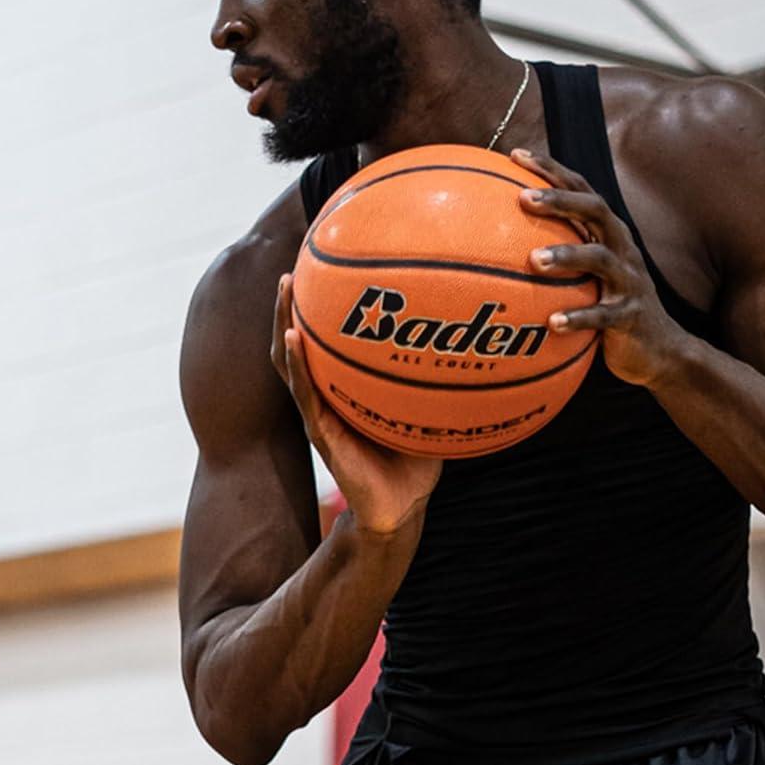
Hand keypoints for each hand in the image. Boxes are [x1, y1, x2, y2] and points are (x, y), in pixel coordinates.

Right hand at [272, 275, 441, 536]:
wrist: (400, 506)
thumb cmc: (417, 455)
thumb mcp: (431, 404)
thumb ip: (441, 372)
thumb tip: (480, 333)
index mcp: (345, 384)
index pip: (327, 335)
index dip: (321, 301)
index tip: (325, 258)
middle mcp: (326, 392)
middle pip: (300, 335)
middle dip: (294, 299)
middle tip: (298, 258)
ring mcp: (318, 410)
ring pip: (290, 358)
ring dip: (284, 321)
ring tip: (285, 287)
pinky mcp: (319, 431)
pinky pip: (303, 392)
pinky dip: (296, 364)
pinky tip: (292, 338)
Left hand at [514, 148, 686, 387]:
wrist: (659, 349)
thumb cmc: (609, 306)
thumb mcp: (586, 276)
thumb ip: (556, 253)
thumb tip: (495, 243)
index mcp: (608, 234)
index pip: (580, 190)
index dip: (552, 170)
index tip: (516, 156)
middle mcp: (622, 249)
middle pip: (595, 211)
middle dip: (560, 201)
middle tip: (523, 198)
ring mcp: (629, 281)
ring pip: (601, 259)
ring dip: (567, 255)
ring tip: (535, 260)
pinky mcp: (631, 316)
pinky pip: (603, 316)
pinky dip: (578, 317)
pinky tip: (552, 323)